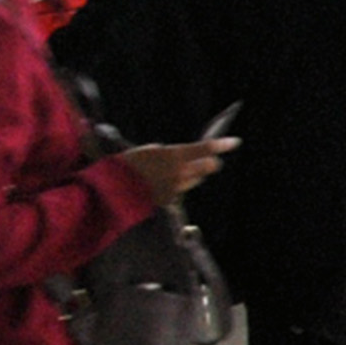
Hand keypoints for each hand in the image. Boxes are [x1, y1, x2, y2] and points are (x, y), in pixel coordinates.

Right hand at [120, 135, 235, 204]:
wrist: (110, 191)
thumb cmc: (125, 166)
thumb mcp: (148, 152)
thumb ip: (169, 155)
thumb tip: (181, 157)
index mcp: (172, 156)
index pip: (204, 149)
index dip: (221, 145)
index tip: (234, 142)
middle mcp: (179, 173)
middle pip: (207, 168)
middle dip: (210, 163)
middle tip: (212, 160)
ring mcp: (175, 189)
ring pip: (194, 180)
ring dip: (193, 175)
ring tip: (182, 170)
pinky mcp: (169, 202)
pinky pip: (180, 192)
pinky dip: (176, 187)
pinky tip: (163, 184)